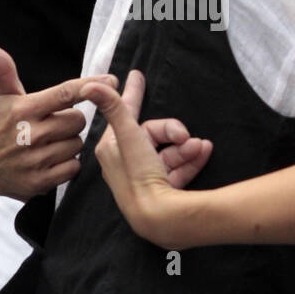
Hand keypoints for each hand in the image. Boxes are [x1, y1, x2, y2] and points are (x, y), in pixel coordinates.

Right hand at [0, 43, 211, 202]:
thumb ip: (1, 68)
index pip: (65, 93)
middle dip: (72, 120)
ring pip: (77, 145)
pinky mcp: (38, 182)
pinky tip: (53, 159)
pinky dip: (68, 163)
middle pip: (78, 121)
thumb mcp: (1, 96)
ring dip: (70, 142)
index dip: (90, 86)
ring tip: (51, 141)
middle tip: (55, 123)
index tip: (112, 81)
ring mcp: (34, 160)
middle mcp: (29, 134)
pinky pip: (73, 168)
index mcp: (24, 109)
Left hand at [83, 70, 211, 248]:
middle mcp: (126, 164)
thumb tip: (89, 85)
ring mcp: (146, 179)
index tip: (137, 75)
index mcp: (113, 149)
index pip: (124, 114)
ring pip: (170, 152)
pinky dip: (192, 159)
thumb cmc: (139, 175)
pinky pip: (180, 169)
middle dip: (174, 132)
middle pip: (153, 135)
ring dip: (187, 146)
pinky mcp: (163, 193)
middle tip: (186, 135)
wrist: (160, 218)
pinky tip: (205, 151)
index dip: (132, 93)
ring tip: (200, 146)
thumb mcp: (129, 136)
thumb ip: (114, 107)